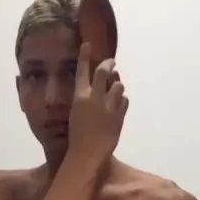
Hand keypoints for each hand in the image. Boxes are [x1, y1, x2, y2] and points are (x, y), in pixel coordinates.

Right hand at [68, 43, 128, 165]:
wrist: (87, 155)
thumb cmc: (77, 138)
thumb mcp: (76, 115)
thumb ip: (84, 100)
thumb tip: (92, 88)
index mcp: (79, 98)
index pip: (82, 71)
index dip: (85, 56)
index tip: (88, 45)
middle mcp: (94, 98)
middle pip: (104, 72)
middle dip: (109, 65)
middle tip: (111, 63)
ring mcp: (108, 107)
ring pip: (118, 85)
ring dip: (117, 85)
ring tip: (115, 90)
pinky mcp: (119, 116)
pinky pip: (124, 101)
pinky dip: (122, 101)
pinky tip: (118, 106)